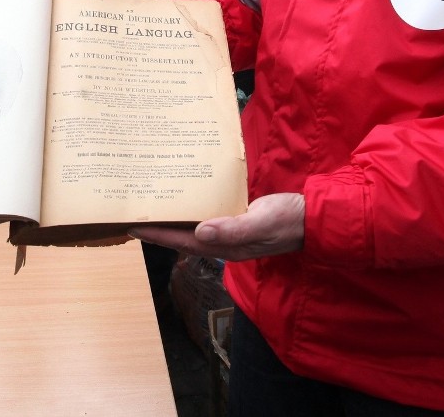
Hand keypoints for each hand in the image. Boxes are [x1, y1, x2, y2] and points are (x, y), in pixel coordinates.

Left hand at [128, 192, 304, 261]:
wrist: (310, 217)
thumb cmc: (287, 220)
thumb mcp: (262, 223)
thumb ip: (234, 229)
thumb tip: (200, 231)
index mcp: (225, 244)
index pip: (183, 240)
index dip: (158, 234)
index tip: (133, 225)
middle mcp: (222, 241)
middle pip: (182, 236)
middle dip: (158, 228)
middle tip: (134, 213)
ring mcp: (228, 231)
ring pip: (192, 227)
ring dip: (172, 219)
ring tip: (152, 206)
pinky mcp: (235, 220)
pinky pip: (206, 216)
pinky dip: (191, 210)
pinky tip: (185, 199)